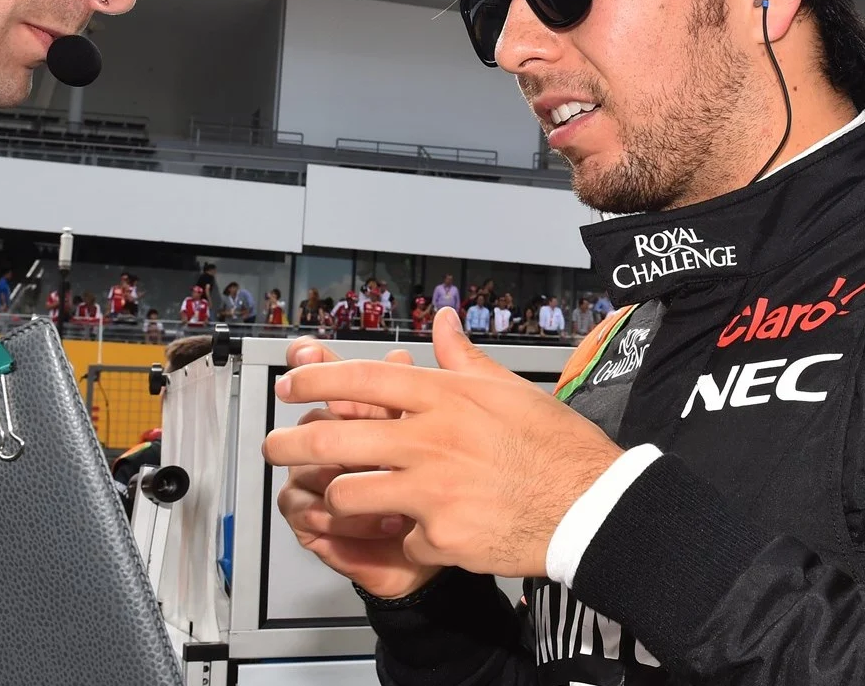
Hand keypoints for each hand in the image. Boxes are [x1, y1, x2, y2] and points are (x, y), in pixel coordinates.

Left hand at [263, 310, 622, 578]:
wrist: (589, 508)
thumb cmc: (555, 448)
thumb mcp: (510, 390)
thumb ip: (464, 360)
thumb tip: (442, 323)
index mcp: (446, 398)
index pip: (363, 380)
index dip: (316, 381)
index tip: (290, 386)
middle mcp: (431, 440)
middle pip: (335, 438)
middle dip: (290, 444)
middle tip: (275, 448)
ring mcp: (432, 490)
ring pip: (349, 495)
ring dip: (339, 500)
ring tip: (341, 500)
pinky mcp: (439, 537)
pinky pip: (399, 540)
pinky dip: (407, 540)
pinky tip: (427, 533)